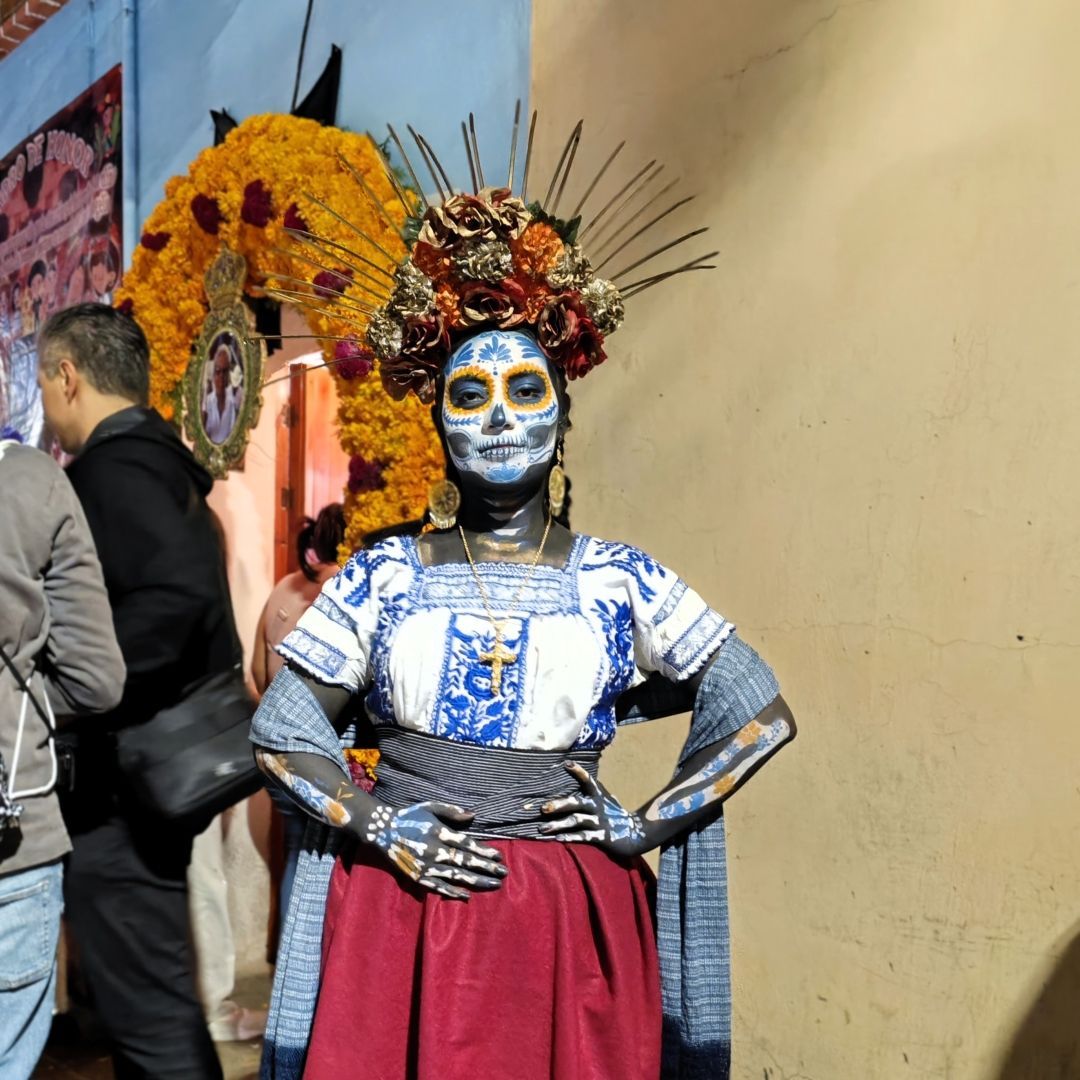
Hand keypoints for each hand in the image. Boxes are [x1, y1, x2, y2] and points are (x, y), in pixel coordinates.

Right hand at [358, 800, 508, 900]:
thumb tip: (473, 815)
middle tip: (504, 873)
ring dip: (476, 881)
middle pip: (466, 862)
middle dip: (486, 868)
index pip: (467, 845)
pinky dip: (452, 892)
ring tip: (493, 885)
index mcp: (440, 833)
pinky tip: (466, 896)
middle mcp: (435, 851)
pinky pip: (438, 887)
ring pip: (456, 876)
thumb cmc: (410, 816)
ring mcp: (426, 866)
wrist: (382, 831)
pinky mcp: (417, 877)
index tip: (499, 856)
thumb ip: (452, 811)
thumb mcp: (430, 806)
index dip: (484, 851)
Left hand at [533, 762, 648, 856]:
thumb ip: (596, 791)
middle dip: (558, 805)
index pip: (588, 780)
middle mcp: (598, 807)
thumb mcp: (607, 800)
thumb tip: (585, 779)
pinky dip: (570, 838)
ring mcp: (599, 822)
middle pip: (576, 803)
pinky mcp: (602, 837)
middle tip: (542, 808)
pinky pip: (583, 837)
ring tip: (542, 829)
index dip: (579, 771)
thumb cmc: (616, 815)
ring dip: (558, 825)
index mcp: (599, 796)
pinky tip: (558, 839)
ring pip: (576, 821)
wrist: (636, 834)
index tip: (566, 763)